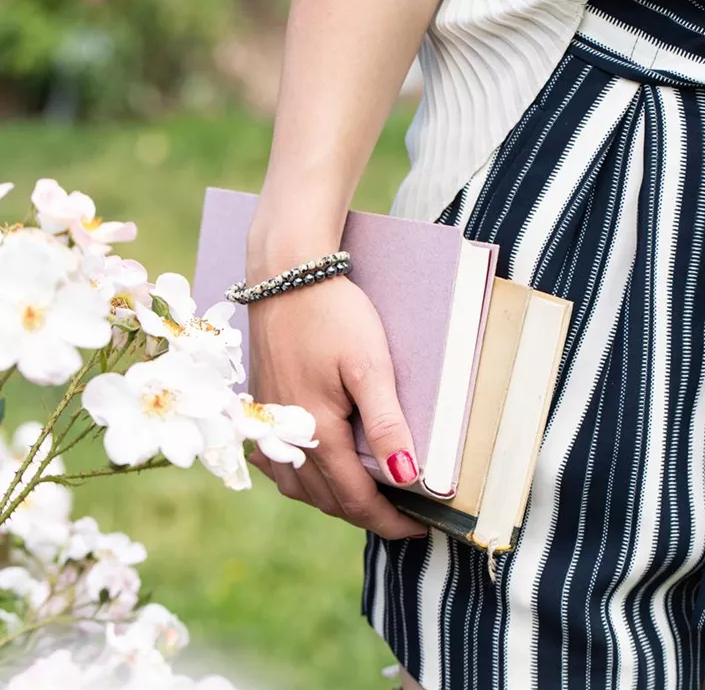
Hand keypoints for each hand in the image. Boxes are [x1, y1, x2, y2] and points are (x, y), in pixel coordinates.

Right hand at [247, 274, 426, 539]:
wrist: (285, 276)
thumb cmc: (332, 315)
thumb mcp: (368, 366)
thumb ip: (385, 423)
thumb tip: (405, 477)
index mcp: (316, 431)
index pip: (354, 499)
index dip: (388, 521)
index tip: (417, 529)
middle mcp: (286, 436)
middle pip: (325, 499)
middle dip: (363, 515)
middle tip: (398, 515)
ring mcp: (268, 423)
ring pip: (298, 487)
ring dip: (331, 500)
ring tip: (363, 498)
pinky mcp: (261, 408)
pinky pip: (276, 463)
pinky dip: (299, 479)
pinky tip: (311, 470)